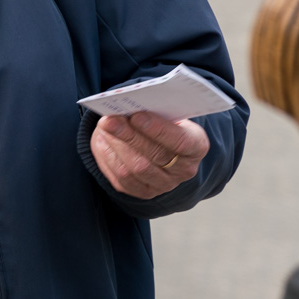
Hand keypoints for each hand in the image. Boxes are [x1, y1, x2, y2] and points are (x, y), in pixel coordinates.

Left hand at [90, 111, 208, 199]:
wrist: (160, 144)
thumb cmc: (163, 122)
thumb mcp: (166, 113)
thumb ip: (153, 110)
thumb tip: (126, 106)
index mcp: (197, 146)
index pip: (181, 142)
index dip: (158, 129)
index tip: (137, 115)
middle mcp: (184, 170)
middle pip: (155, 155)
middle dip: (129, 135)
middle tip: (109, 119)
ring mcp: (164, 184)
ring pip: (136, 168)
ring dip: (116, 145)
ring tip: (103, 127)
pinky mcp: (143, 192)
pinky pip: (122, 179)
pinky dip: (108, 158)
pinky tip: (102, 141)